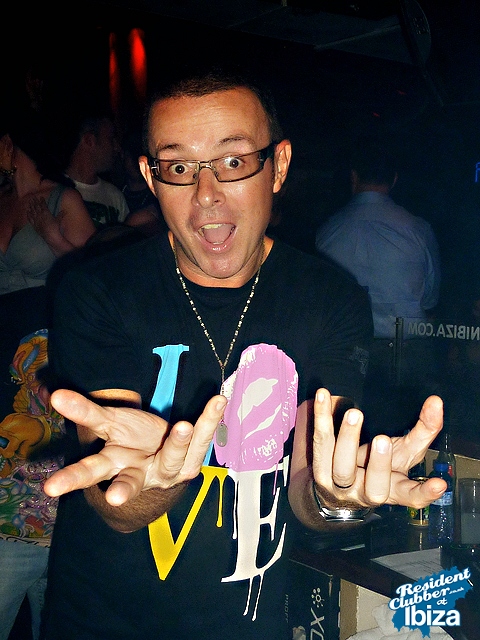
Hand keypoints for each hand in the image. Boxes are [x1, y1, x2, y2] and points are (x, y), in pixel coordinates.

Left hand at [27, 195, 59, 239]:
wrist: (50, 235)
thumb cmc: (55, 227)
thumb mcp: (58, 220)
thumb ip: (60, 215)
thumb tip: (65, 211)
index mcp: (46, 212)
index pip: (43, 205)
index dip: (42, 200)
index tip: (41, 197)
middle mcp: (40, 215)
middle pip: (37, 206)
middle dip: (35, 201)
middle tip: (32, 197)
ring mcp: (36, 219)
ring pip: (32, 211)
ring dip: (31, 206)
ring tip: (29, 202)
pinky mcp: (34, 224)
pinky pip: (30, 218)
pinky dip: (28, 214)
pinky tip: (27, 211)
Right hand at [44, 389, 226, 505]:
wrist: (159, 458)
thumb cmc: (129, 441)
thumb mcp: (108, 425)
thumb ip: (85, 411)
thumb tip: (53, 393)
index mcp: (113, 467)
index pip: (88, 472)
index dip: (71, 479)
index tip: (50, 488)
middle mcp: (140, 475)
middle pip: (128, 484)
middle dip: (122, 491)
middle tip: (113, 498)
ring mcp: (167, 470)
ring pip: (173, 459)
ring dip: (178, 444)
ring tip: (181, 426)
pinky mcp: (190, 460)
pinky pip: (201, 437)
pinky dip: (209, 419)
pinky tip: (217, 400)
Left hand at [312, 389, 446, 509]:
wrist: (337, 488)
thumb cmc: (378, 467)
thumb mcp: (404, 452)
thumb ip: (423, 430)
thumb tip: (436, 402)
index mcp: (393, 490)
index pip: (412, 496)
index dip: (425, 492)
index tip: (439, 484)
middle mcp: (367, 493)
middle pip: (374, 486)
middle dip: (378, 464)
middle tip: (383, 439)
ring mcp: (341, 486)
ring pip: (342, 467)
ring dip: (347, 439)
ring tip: (354, 414)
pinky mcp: (320, 471)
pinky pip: (321, 443)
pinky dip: (322, 418)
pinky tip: (323, 395)